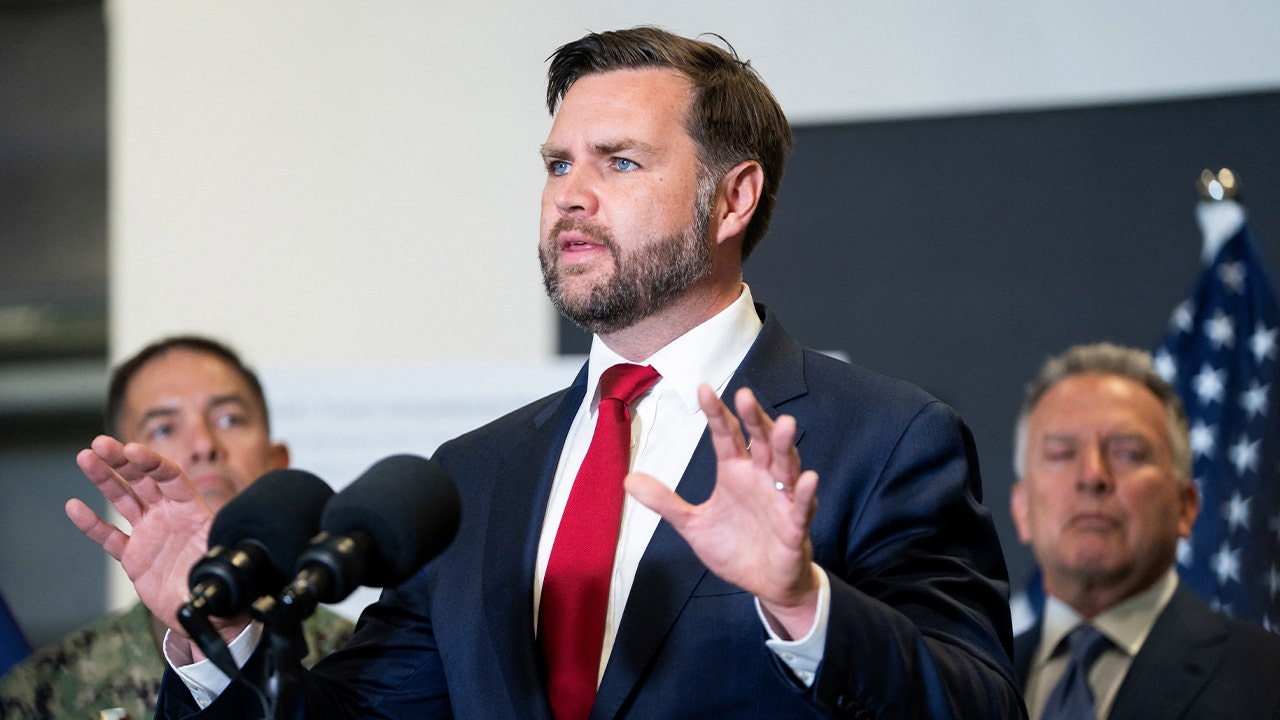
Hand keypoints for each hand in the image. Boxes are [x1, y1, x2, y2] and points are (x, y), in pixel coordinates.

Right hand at [65, 435, 214, 639]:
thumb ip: (213, 545)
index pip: (171, 478)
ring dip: (105, 479)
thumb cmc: (220, 581)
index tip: (132, 450)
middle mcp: (169, 516)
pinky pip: (110, 536)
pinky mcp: (134, 556)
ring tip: (86, 458)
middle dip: (122, 460)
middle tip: (101, 443)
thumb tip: (211, 541)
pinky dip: (92, 524)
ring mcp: (150, 534)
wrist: (208, 611)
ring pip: (124, 500)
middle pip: (143, 481)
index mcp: (192, 511)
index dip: (152, 463)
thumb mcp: (222, 558)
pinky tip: (75, 507)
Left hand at [626, 385, 820, 638]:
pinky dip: (805, 492)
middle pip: (759, 441)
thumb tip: (627, 480)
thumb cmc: (734, 547)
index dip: (716, 413)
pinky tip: (808, 478)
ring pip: (785, 466)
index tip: (702, 388)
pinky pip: (801, 506)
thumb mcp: (693, 525)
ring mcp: (780, 500)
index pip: (725, 436)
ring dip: (785, 446)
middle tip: (744, 395)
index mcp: (735, 472)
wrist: (762, 585)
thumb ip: (665, 502)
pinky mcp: (795, 526)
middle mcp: (760, 478)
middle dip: (754, 419)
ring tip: (785, 424)